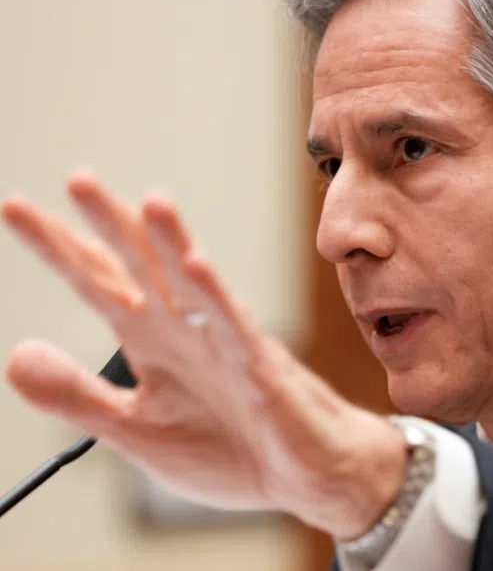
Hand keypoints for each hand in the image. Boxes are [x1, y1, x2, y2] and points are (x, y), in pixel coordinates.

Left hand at [1, 171, 406, 539]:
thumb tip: (16, 354)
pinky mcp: (258, 367)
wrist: (301, 475)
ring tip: (151, 202)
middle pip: (140, 266)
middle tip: (78, 179)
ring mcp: (223, 342)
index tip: (17, 209)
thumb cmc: (230, 448)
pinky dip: (215, 296)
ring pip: (192, 282)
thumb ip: (77, 395)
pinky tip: (196, 266)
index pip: (100, 282)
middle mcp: (185, 329)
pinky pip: (234, 327)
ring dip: (172, 243)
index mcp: (152, 342)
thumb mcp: (134, 429)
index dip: (60, 248)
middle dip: (109, 223)